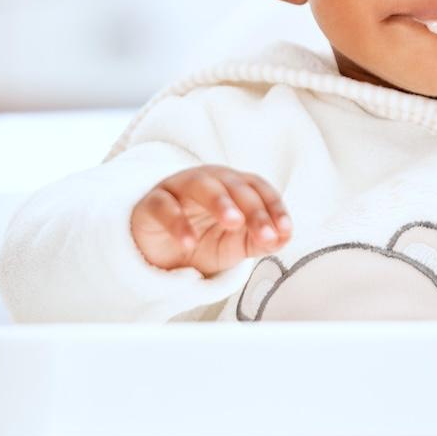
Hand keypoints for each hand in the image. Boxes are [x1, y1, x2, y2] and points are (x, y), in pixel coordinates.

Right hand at [130, 165, 291, 276]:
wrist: (162, 255)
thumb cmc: (204, 241)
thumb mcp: (237, 245)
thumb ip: (260, 240)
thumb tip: (283, 237)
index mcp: (232, 185)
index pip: (257, 186)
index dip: (274, 206)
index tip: (284, 230)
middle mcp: (208, 180)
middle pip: (233, 184)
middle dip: (253, 209)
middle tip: (265, 234)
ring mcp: (178, 188)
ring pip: (200, 185)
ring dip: (220, 202)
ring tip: (234, 223)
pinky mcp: (152, 204)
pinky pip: (164, 206)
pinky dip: (177, 222)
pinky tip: (188, 242)